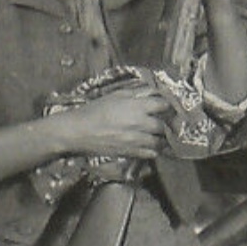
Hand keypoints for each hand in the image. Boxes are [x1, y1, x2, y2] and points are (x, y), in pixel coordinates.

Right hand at [50, 84, 170, 159]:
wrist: (79, 132)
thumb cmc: (95, 110)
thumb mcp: (115, 95)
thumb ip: (136, 94)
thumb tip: (151, 92)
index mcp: (137, 107)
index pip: (163, 104)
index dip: (167, 104)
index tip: (166, 106)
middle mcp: (140, 124)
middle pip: (164, 125)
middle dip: (166, 124)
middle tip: (165, 122)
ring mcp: (137, 140)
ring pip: (161, 142)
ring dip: (162, 139)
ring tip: (159, 135)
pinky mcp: (132, 152)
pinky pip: (152, 154)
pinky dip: (154, 150)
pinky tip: (150, 145)